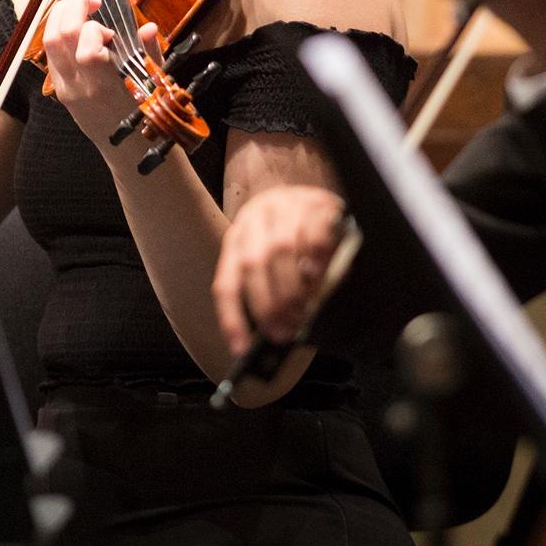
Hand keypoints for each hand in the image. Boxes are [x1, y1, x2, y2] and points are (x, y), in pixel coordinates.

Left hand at [40, 0, 155, 148]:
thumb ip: (149, 55)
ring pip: (49, 42)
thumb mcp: (156, 87)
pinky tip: (76, 27)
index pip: (87, 50)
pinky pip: (51, 54)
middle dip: (73, 7)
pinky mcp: (60, 90)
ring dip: (60, 15)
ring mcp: (66, 89)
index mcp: (105, 88)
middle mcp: (79, 88)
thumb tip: (148, 27)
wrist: (129, 152)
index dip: (97, 29)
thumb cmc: (147, 118)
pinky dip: (58, 32)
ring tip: (80, 6)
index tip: (112, 30)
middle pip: (59, 37)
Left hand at [214, 184, 349, 354]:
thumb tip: (273, 330)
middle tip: (283, 331)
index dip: (232, 318)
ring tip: (303, 311)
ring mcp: (285, 207)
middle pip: (253, 266)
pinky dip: (316, 261)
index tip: (241, 349)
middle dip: (269, 305)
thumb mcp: (269, 259)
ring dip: (294, 288)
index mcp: (237, 238)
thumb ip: (267, 290)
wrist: (314, 195)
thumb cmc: (291, 237)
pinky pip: (313, 235)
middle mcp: (256, 218)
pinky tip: (318, 276)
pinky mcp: (315, 203)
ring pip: (281, 250)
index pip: (226, 283)